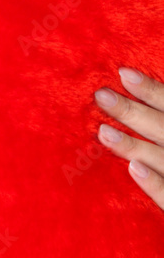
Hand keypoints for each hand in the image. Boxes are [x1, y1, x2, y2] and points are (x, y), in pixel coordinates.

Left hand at [94, 66, 163, 257]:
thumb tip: (132, 94)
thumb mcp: (163, 162)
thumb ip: (157, 136)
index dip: (154, 90)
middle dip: (138, 110)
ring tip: (102, 132)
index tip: (122, 72)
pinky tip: (134, 171)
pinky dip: (158, 185)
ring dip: (138, 144)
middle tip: (99, 95)